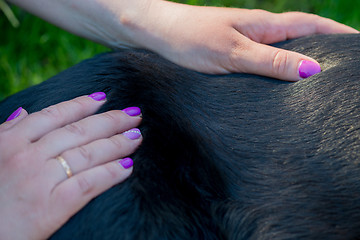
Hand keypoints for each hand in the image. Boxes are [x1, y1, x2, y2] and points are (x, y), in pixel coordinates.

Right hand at [0, 92, 141, 239]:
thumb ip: (7, 132)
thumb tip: (24, 111)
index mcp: (9, 142)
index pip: (54, 115)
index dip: (82, 104)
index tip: (104, 97)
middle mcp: (26, 156)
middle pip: (78, 132)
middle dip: (110, 121)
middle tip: (134, 115)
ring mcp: (39, 180)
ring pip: (88, 154)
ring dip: (117, 144)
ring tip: (137, 137)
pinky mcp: (51, 207)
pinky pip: (88, 184)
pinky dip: (111, 173)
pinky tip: (128, 167)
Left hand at [131, 1, 358, 80]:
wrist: (156, 34)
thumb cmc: (190, 38)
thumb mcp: (232, 52)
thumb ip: (269, 61)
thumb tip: (311, 70)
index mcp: (265, 26)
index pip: (314, 27)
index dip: (340, 36)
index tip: (359, 49)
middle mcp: (259, 34)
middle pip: (303, 40)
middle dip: (326, 52)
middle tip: (345, 73)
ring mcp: (246, 45)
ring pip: (283, 54)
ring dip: (301, 65)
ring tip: (320, 85)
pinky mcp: (233, 56)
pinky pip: (264, 64)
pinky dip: (277, 73)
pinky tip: (280, 89)